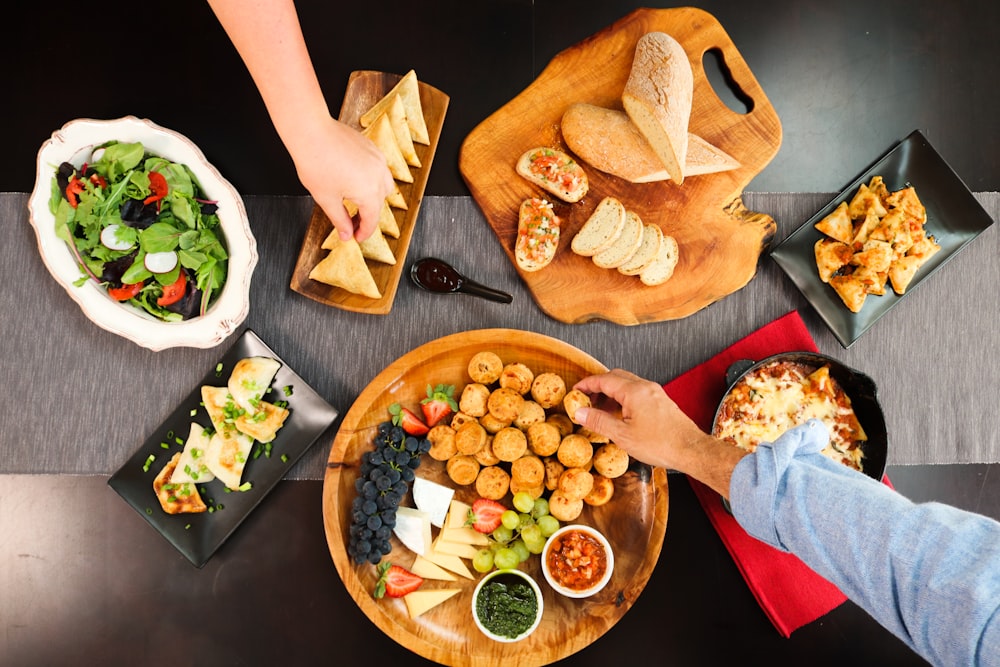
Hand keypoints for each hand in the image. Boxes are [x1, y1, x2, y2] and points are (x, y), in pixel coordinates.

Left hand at [290, 116, 393, 241]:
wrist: (311, 131)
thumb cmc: (316, 161)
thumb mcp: (326, 199)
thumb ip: (340, 220)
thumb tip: (346, 234)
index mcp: (369, 192)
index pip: (372, 220)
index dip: (363, 232)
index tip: (356, 237)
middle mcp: (378, 175)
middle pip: (379, 204)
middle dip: (366, 216)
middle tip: (351, 223)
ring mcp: (377, 160)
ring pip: (384, 186)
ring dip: (374, 198)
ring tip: (356, 203)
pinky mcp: (372, 149)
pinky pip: (379, 169)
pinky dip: (372, 180)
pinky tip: (356, 181)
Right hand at [572, 370, 702, 469]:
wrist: (691, 450)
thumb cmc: (661, 444)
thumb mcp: (623, 435)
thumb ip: (599, 421)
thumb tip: (581, 412)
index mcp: (634, 391)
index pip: (604, 380)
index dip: (587, 384)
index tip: (576, 390)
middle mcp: (646, 387)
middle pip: (616, 377)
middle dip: (598, 386)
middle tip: (586, 399)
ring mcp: (655, 394)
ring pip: (627, 385)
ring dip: (611, 393)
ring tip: (601, 410)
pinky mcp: (661, 402)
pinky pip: (637, 393)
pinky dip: (624, 399)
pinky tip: (620, 415)